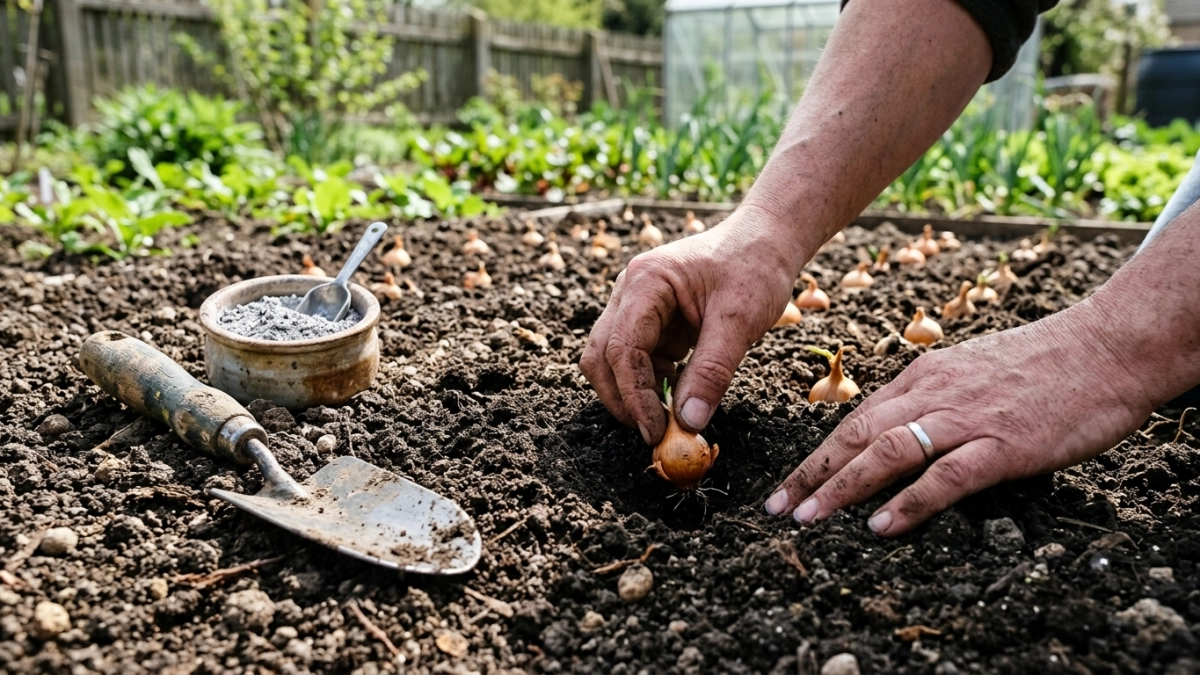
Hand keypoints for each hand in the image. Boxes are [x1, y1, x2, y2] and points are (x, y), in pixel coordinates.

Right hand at [580, 208, 805, 443]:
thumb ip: (712, 371)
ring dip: (638, 392)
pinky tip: (682, 392)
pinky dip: (654, 382)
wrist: (768, 239)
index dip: (634, 396)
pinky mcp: (652, 319)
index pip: (622, 348)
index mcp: (647, 281)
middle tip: (654, 432)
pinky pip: (639, 359)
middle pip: (602, 356)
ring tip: (674, 415)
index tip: (655, 430)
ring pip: (615, 361)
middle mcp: (630, 291)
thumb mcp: (741, 320)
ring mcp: (637, 305)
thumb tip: (688, 422)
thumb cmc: (756, 266)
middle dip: (623, 398)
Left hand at [764, 305, 1155, 535]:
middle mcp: (934, 394)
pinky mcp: (1002, 443)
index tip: (789, 483)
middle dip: (811, 473)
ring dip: (841, 488)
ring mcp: (967, 418)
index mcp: (924, 375)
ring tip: (809, 519)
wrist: (1106, 347)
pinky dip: (910, 502)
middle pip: (856, 434)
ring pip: (887, 452)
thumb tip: (903, 432)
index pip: (856, 418)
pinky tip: (882, 526)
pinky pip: (945, 476)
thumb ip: (935, 398)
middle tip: (777, 507)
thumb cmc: (1044, 363)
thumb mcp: (973, 370)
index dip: (818, 454)